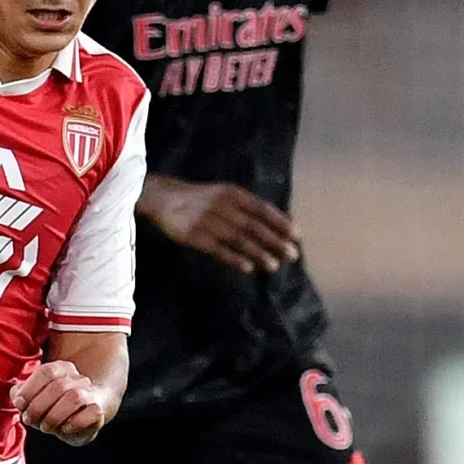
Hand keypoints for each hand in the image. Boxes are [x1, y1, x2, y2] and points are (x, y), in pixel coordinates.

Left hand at [12, 360, 109, 445]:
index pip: (46, 372)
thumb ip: (21, 395)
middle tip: (30, 420)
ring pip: (75, 397)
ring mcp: (90, 394)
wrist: (83, 417)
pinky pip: (92, 412)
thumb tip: (18, 398)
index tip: (20, 404)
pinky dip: (75, 422)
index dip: (30, 389)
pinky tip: (65, 429)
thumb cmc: (54, 407)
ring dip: (55, 416)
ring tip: (46, 427)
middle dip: (39, 406)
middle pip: (58, 386)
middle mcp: (78, 379)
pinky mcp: (98, 411)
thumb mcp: (34, 399)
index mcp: (62, 369)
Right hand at [139, 176, 301, 274]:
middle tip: (292, 255)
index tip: (297, 236)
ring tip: (274, 266)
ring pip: (238, 239)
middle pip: (254, 226)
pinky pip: (218, 249)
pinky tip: (248, 268)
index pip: (262, 209)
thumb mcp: (225, 195)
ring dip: (258, 252)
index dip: (281, 223)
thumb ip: (248, 207)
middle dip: (275, 241)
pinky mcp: (195, 236)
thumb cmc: (202, 200)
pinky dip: (233, 258)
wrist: (165, 199)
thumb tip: (280, 222)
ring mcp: (209, 222)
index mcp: (233, 194)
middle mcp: (223, 206)